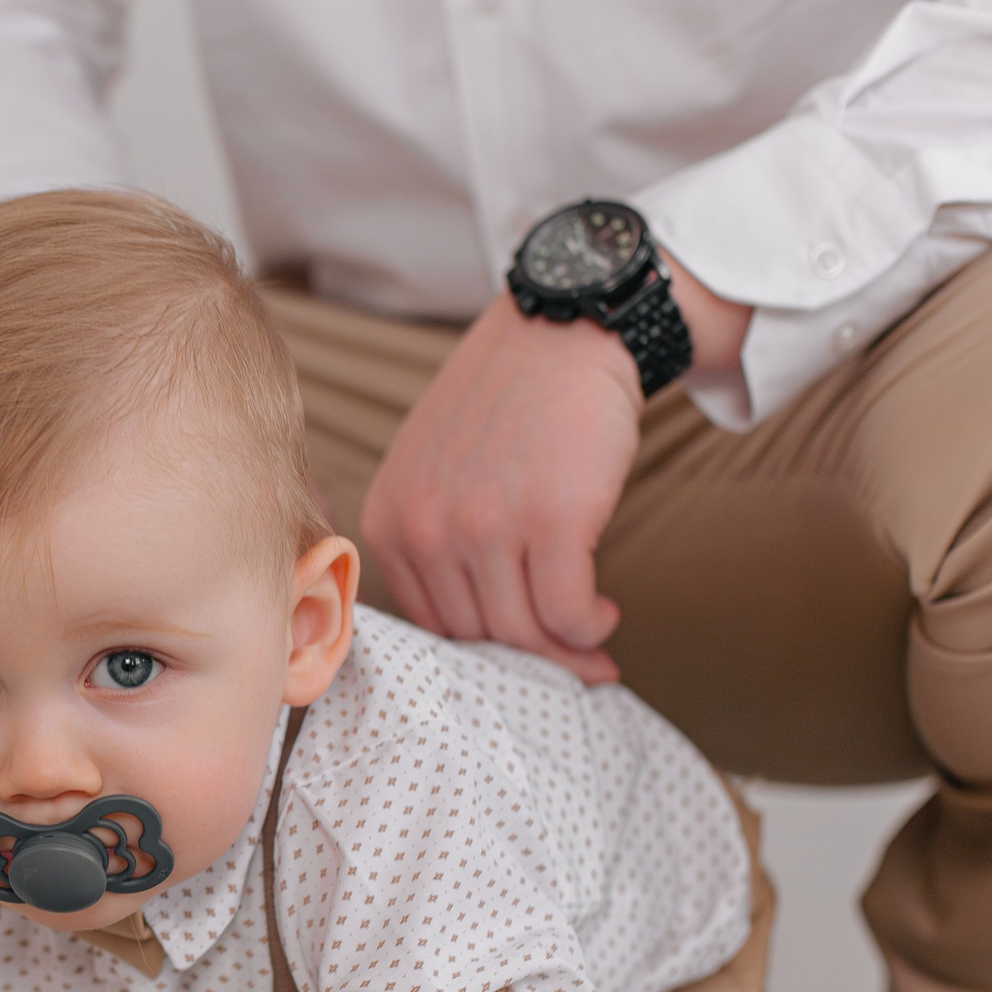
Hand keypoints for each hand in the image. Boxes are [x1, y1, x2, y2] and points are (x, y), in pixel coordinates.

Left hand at [359, 296, 638, 682]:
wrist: (566, 330)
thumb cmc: (512, 402)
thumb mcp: (435, 468)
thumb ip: (436, 540)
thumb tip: (477, 626)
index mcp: (388, 519)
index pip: (429, 621)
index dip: (480, 648)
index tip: (519, 654)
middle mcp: (424, 527)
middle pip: (476, 634)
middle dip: (528, 659)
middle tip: (571, 660)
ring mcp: (484, 525)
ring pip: (523, 631)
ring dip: (566, 649)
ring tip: (593, 635)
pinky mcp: (551, 520)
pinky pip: (567, 611)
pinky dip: (590, 627)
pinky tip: (604, 614)